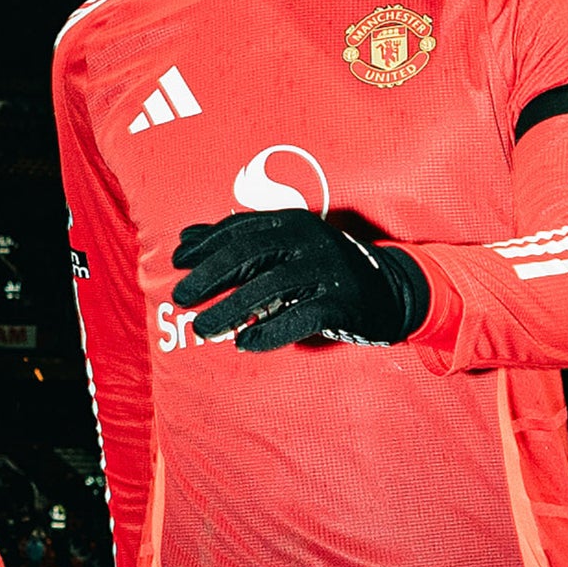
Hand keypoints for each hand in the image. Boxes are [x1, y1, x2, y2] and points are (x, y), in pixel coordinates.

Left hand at [170, 210, 427, 351]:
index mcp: (292, 223)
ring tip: (202, 329)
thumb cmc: (324, 269)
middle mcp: (308, 240)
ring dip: (230, 310)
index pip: (240, 229)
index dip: (206, 244)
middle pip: (249, 254)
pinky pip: (299, 318)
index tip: (178, 262)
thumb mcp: (284, 247)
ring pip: (269, 288)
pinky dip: (269, 333)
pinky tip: (245, 344)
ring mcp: (327, 270)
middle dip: (210, 276)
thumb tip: (185, 238)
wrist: (389, 290)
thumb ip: (237, 240)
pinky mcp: (342, 303)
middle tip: (181, 297)